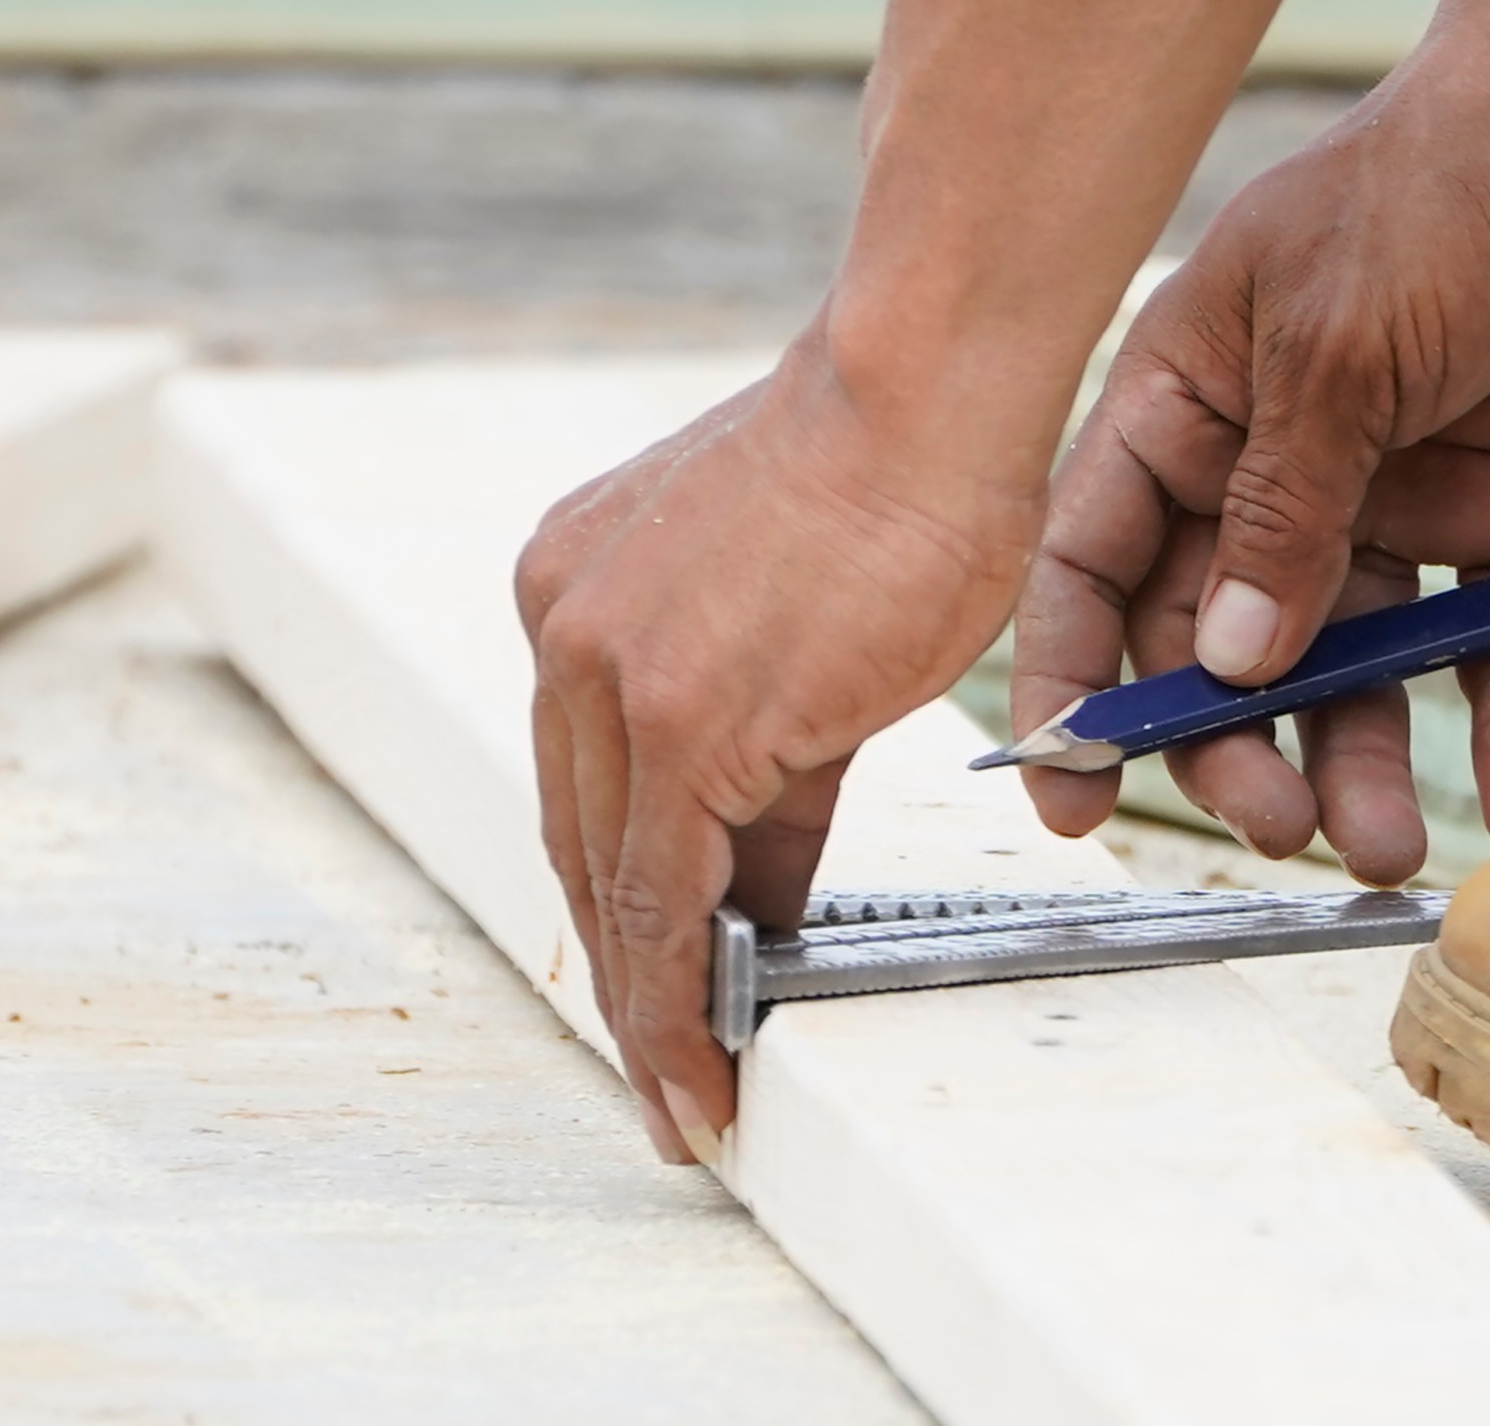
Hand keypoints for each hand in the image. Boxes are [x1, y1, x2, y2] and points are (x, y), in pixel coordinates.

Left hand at [513, 351, 1040, 1163]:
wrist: (923, 393)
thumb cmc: (898, 478)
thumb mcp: (802, 617)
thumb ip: (766, 750)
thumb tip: (766, 880)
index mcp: (583, 591)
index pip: (590, 783)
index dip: (621, 896)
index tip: (653, 978)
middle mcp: (566, 628)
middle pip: (584, 843)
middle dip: (627, 972)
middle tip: (663, 1072)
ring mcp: (608, 670)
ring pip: (613, 881)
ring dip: (651, 1005)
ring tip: (687, 1095)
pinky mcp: (677, 717)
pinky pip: (666, 889)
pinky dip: (681, 986)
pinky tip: (710, 1049)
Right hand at [1011, 16, 1489, 883]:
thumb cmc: (1442, 186)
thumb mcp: (1337, 341)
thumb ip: (1284, 510)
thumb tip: (1228, 667)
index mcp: (1187, 411)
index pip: (1095, 567)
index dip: (1077, 685)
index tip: (1076, 795)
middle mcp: (1275, 479)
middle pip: (1220, 651)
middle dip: (1237, 750)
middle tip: (1277, 827)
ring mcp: (1390, 512)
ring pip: (1355, 675)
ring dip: (1364, 767)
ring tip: (1390, 849)